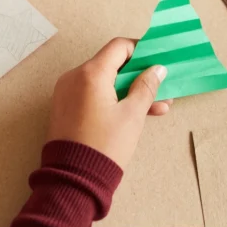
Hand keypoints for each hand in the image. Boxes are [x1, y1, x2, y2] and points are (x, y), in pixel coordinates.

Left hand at [46, 37, 171, 167]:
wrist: (74, 179)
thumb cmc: (105, 145)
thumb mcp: (133, 115)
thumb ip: (146, 87)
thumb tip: (157, 69)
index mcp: (91, 73)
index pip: (119, 47)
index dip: (141, 51)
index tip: (157, 61)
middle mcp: (74, 77)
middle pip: (112, 65)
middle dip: (138, 77)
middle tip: (162, 89)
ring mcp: (67, 92)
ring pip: (104, 82)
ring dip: (128, 91)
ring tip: (156, 108)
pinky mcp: (65, 107)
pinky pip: (92, 94)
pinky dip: (112, 100)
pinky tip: (134, 114)